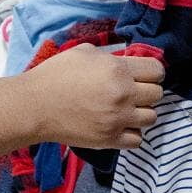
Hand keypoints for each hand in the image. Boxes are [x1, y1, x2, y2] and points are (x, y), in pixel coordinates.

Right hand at [25, 44, 163, 149]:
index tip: (141, 75)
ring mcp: (118, 119)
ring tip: (123, 110)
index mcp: (117, 69)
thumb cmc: (54, 75)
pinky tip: (118, 126)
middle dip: (145, 91)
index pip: (157, 71)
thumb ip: (109, 56)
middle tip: (128, 92)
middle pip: (157, 94)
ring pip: (151, 117)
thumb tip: (125, 63)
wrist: (34, 105)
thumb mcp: (82, 52)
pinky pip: (138, 139)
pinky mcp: (110, 139)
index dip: (150, 72)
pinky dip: (131, 133)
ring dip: (140, 113)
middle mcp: (123, 94)